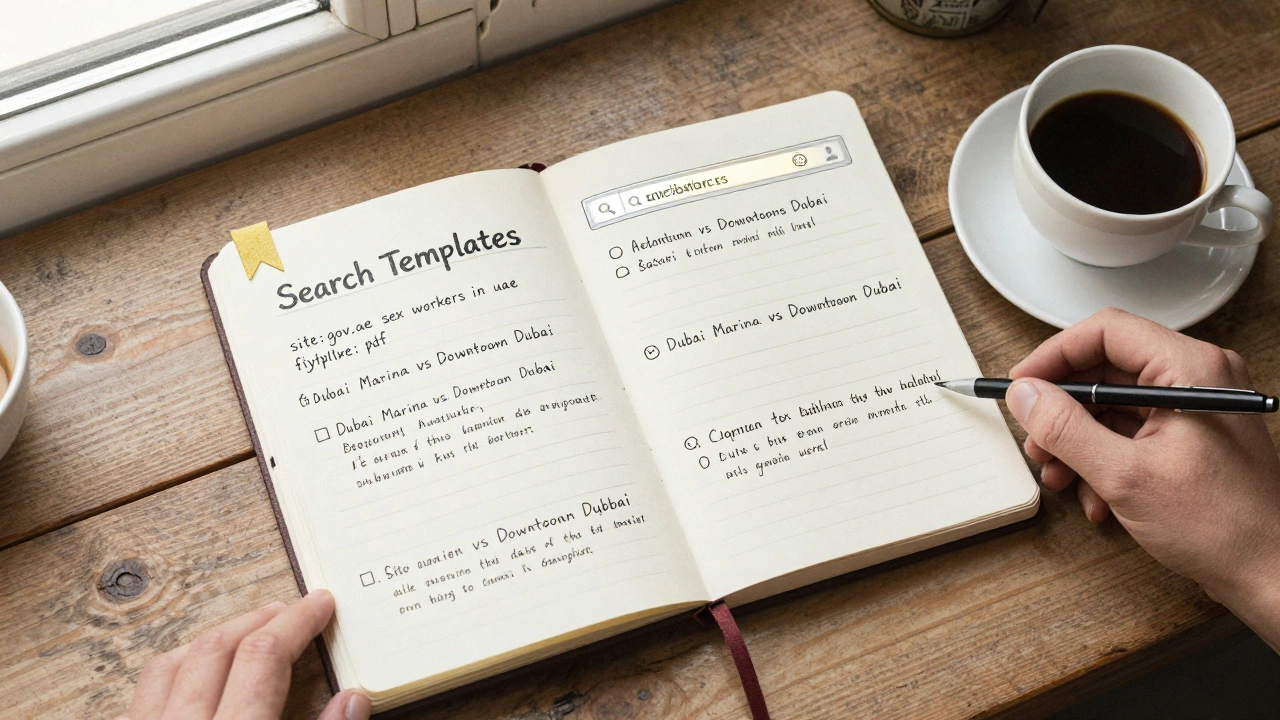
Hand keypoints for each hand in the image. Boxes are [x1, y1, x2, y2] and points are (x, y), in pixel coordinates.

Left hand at [118, 590, 370, 719]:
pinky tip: (185, 684)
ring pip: (168, 666)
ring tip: (243, 635)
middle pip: (216, 649)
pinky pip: (136, 701)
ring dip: (210, 641)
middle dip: (258, 620)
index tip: (320, 604)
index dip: (297, 623)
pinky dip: (167, 679)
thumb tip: (352, 698)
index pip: (264, 656)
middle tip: (290, 611)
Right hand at [1006, 308, 1279, 647]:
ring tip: (1061, 477)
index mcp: (1190, 369)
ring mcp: (1195, 409)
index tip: (1023, 386)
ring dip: (1078, 442)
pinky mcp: (1190, 437)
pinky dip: (1103, 460)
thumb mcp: (1124, 475)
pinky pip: (1131, 432)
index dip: (1054, 356)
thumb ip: (1066, 429)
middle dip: (1062, 411)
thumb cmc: (1224, 526)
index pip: (1105, 332)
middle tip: (1037, 441)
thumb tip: (1026, 396)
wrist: (1269, 573)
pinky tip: (1096, 497)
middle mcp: (1196, 379)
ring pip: (1112, 406)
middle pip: (1105, 370)